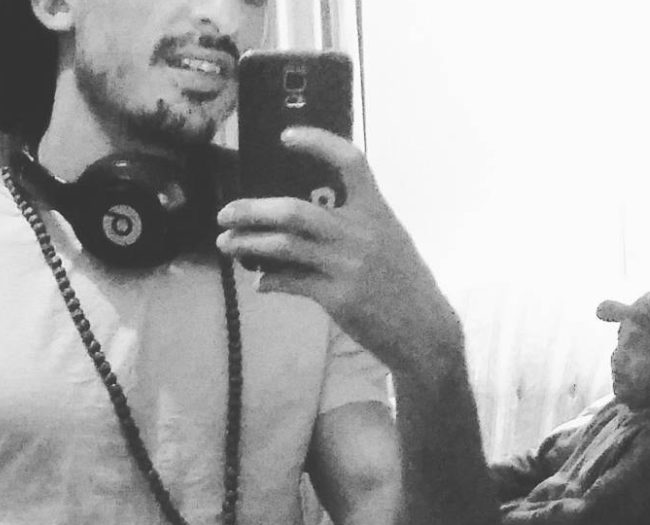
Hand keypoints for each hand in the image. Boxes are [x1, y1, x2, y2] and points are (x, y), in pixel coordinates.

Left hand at [216, 127, 463, 376]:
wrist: (425, 330)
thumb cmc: (401, 281)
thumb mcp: (387, 241)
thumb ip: (350, 225)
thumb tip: (295, 224)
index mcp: (377, 211)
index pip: (350, 162)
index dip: (318, 143)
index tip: (286, 135)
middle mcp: (361, 233)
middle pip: (294, 211)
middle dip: (252, 210)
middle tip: (225, 213)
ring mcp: (348, 266)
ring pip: (284, 246)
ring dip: (247, 244)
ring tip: (225, 244)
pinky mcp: (338, 297)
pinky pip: (291, 281)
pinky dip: (269, 280)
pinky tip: (260, 282)